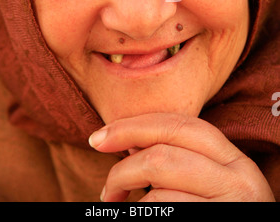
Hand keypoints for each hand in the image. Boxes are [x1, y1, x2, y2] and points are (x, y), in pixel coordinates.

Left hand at [88, 113, 274, 201]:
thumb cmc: (218, 208)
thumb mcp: (211, 181)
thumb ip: (179, 157)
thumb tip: (128, 142)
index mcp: (233, 158)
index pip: (181, 124)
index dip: (134, 125)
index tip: (100, 136)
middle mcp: (237, 178)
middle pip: (164, 153)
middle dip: (123, 164)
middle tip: (106, 186)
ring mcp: (228, 205)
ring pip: (159, 188)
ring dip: (127, 193)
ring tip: (117, 205)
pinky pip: (163, 212)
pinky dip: (140, 212)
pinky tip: (137, 214)